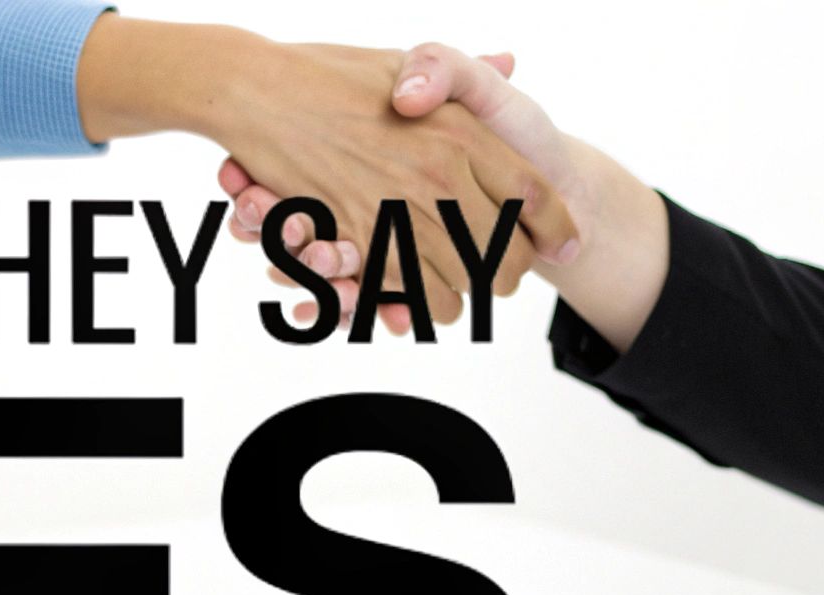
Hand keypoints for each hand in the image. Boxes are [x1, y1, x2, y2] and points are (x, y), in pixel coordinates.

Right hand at [221, 44, 668, 344]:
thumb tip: (510, 63)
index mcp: (459, 129)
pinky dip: (415, 307)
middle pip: (503, 252)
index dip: (558, 227)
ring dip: (465, 296)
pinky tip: (418, 301)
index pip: (533, 192)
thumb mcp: (405, 59)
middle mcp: (437, 172)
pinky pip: (406, 293)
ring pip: (458, 284)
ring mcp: (396, 208)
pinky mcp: (357, 237)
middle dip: (510, 273)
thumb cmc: (328, 72)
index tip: (567, 246)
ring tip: (465, 292)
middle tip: (508, 276)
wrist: (256, 88)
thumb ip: (461, 72)